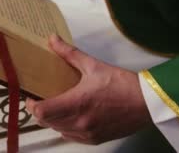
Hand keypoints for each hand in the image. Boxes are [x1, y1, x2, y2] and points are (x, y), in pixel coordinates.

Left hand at [27, 35, 151, 144]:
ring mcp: (87, 133)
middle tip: (43, 98)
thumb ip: (69, 53)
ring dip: (53, 120)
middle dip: (41, 111)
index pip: (42, 112)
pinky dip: (66, 128)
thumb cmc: (122, 84)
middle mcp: (80, 122)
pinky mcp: (95, 140)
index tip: (32, 96)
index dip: (32, 105)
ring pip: (58, 130)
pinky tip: (72, 117)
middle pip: (46, 122)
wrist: (146, 103)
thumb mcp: (93, 65)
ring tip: (57, 106)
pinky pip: (71, 137)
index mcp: (77, 103)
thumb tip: (53, 40)